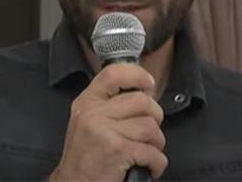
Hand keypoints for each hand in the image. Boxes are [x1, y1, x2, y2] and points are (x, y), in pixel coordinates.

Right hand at [49, 63, 166, 180]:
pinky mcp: (117, 150)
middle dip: (154, 118)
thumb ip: (108, 104)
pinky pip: (153, 152)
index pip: (113, 73)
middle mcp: (94, 113)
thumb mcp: (87, 122)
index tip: (148, 83)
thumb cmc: (84, 158)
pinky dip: (156, 163)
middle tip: (147, 133)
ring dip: (156, 143)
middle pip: (142, 101)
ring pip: (151, 127)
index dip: (137, 75)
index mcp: (87, 102)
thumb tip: (142, 92)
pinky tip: (147, 167)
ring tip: (145, 152)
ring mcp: (105, 131)